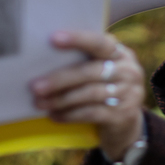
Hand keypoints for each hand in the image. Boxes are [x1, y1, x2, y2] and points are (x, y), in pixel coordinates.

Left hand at [30, 30, 144, 161]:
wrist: (127, 125)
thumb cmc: (104, 88)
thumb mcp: (102, 70)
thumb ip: (84, 60)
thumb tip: (44, 55)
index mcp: (120, 52)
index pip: (99, 42)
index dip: (78, 39)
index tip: (53, 38)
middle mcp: (128, 70)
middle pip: (90, 71)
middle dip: (60, 78)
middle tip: (35, 86)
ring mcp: (129, 94)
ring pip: (89, 94)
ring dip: (61, 99)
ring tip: (40, 103)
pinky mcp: (123, 115)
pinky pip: (91, 113)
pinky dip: (70, 114)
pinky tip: (54, 115)